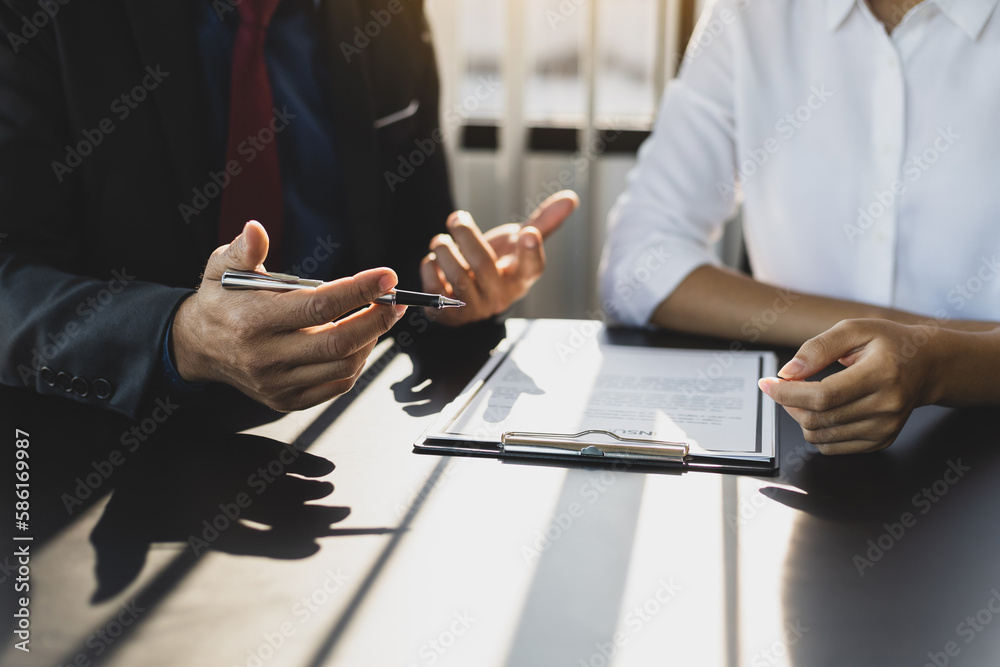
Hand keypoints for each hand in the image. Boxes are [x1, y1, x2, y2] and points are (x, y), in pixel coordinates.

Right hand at [171, 221, 405, 410]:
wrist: (198, 346)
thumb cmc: (219, 301)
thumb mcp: (222, 267)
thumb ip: (244, 249)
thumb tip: (257, 229)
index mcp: (253, 320)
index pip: (318, 306)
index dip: (359, 291)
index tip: (386, 277)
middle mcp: (265, 356)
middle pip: (338, 342)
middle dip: (377, 319)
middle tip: (394, 299)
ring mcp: (277, 383)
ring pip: (343, 366)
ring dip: (371, 340)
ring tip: (380, 315)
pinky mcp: (286, 400)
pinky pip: (336, 385)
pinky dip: (357, 362)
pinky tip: (361, 340)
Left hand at [419, 190, 578, 324]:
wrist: (467, 296)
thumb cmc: (496, 264)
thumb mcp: (517, 243)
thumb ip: (542, 222)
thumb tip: (571, 198)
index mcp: (521, 277)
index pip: (532, 268)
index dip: (532, 252)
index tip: (528, 234)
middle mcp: (500, 297)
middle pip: (484, 265)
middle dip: (466, 236)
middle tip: (456, 218)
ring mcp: (474, 309)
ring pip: (458, 277)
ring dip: (444, 250)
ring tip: (440, 241)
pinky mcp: (447, 315)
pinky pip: (434, 291)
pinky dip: (429, 269)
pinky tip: (433, 262)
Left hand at [758, 319, 944, 454]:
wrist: (927, 366)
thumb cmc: (889, 343)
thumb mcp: (853, 329)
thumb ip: (817, 348)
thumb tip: (787, 373)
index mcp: (882, 374)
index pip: (824, 396)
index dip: (787, 393)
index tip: (767, 384)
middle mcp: (887, 406)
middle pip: (819, 419)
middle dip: (789, 404)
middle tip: (785, 386)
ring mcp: (886, 428)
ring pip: (821, 437)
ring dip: (800, 418)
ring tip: (805, 396)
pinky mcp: (881, 441)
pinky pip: (832, 448)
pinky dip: (817, 431)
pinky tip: (822, 411)